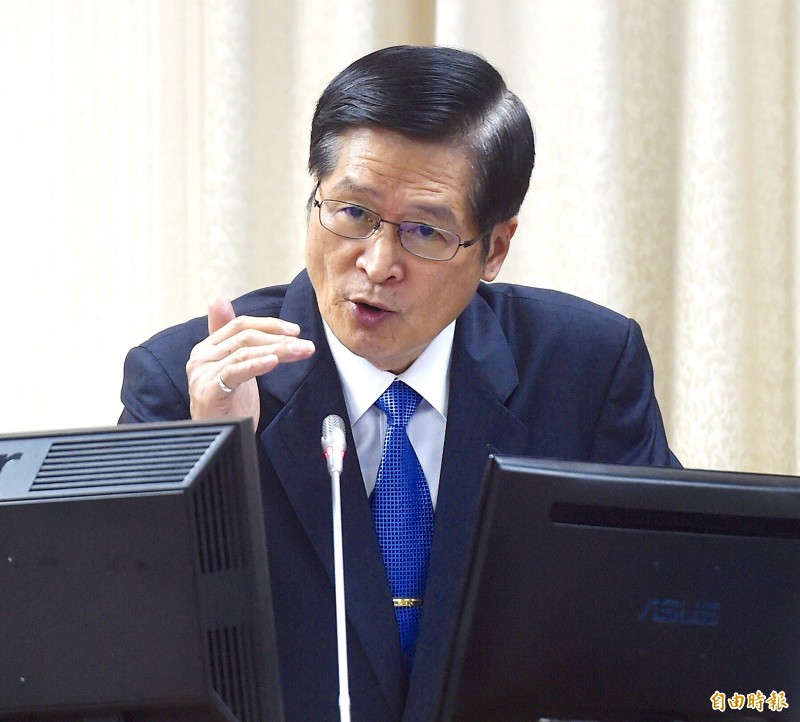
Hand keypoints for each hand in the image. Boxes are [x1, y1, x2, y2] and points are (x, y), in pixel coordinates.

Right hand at [187, 297, 315, 427]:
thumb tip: (219, 298)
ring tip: (301, 352)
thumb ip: (232, 337)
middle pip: (245, 336)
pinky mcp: (208, 390)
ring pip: (245, 351)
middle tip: (306, 345)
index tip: (295, 330)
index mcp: (207, 347)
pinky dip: (257, 364)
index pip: (240, 324)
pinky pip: (236, 371)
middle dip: (280, 338)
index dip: (270, 324)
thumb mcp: (234, 366)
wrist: (218, 437)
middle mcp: (201, 356)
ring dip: (278, 350)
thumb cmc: (227, 404)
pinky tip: (274, 361)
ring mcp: (202, 373)